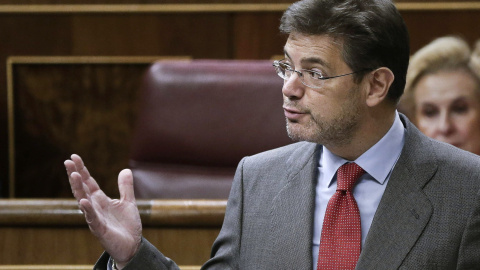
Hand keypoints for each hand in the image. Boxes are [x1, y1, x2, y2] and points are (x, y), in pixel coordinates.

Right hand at [65, 154, 141, 268]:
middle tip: (68, 161)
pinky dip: (87, 210)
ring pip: (83, 201)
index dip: (82, 170)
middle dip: (75, 175)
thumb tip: (125, 169)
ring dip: (78, 188)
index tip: (74, 157)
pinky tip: (83, 201)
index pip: (88, 182)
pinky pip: (92, 218)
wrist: (132, 246)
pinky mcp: (100, 229)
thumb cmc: (127, 226)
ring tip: (73, 175)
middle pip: (82, 188)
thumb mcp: (128, 202)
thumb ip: (125, 187)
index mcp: (100, 200)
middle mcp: (95, 207)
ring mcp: (95, 218)